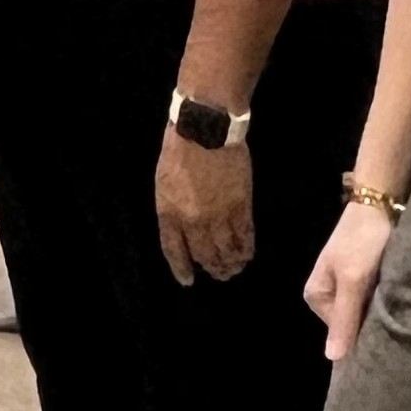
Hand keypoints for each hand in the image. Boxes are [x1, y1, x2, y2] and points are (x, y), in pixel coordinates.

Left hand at [156, 127, 255, 285]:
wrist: (205, 129)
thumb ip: (172, 207)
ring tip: (234, 268)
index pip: (174, 250)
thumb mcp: (164, 182)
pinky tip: (246, 253)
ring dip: (230, 263)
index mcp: (169, 214)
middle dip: (211, 268)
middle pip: (203, 255)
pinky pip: (244, 235)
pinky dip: (246, 248)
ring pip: (225, 250)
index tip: (188, 280)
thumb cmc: (180, 149)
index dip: (182, 268)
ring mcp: (218, 216)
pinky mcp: (241, 206)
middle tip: (219, 274)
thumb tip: (184, 227)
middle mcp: (193, 221)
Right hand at [307, 197, 396, 359]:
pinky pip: (372, 298)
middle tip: (395, 320)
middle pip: (352, 321)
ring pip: (364, 310)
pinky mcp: (362, 276)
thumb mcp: (353, 280)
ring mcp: (345, 285)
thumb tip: (332, 359)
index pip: (341, 332)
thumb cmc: (362, 241)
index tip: (384, 334)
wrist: (379, 202)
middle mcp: (327, 294)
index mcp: (315, 296)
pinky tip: (398, 298)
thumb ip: (345, 319)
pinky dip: (384, 299)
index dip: (362, 334)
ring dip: (380, 310)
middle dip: (371, 321)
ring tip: (398, 308)